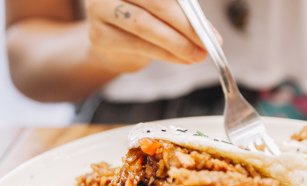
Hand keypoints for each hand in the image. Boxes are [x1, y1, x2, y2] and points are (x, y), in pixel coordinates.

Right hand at [85, 0, 218, 72]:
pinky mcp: (99, 35)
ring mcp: (100, 10)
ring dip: (176, 43)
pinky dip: (165, 54)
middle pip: (155, 4)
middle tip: (207, 42)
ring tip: (197, 55)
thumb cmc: (143, 16)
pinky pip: (138, 45)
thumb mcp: (161, 5)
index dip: (187, 6)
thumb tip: (207, 29)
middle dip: (186, 25)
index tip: (208, 25)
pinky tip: (181, 59)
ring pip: (144, 26)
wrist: (114, 40)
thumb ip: (181, 8)